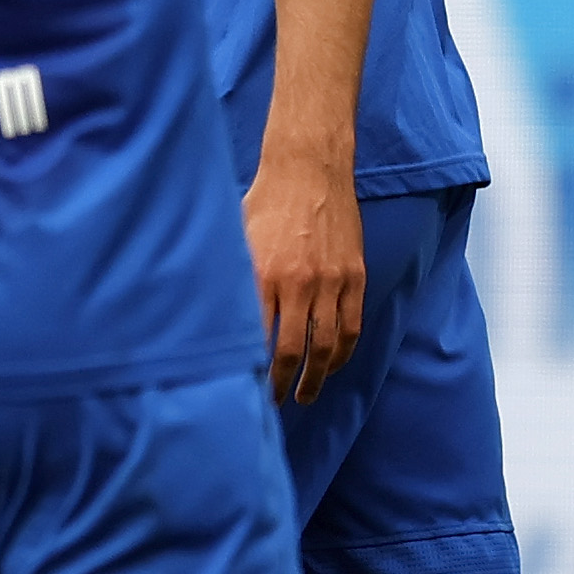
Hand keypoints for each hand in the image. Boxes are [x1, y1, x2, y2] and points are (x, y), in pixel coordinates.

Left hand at [243, 152, 365, 403]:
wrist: (309, 170)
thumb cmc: (265, 202)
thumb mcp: (238, 241)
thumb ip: (236, 282)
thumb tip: (219, 322)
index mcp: (263, 276)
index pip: (257, 340)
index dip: (252, 372)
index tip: (244, 391)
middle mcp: (299, 284)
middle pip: (293, 352)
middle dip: (282, 385)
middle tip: (275, 403)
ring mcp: (331, 281)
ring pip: (327, 345)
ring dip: (317, 377)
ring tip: (307, 395)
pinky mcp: (354, 275)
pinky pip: (352, 324)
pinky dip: (343, 351)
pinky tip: (333, 364)